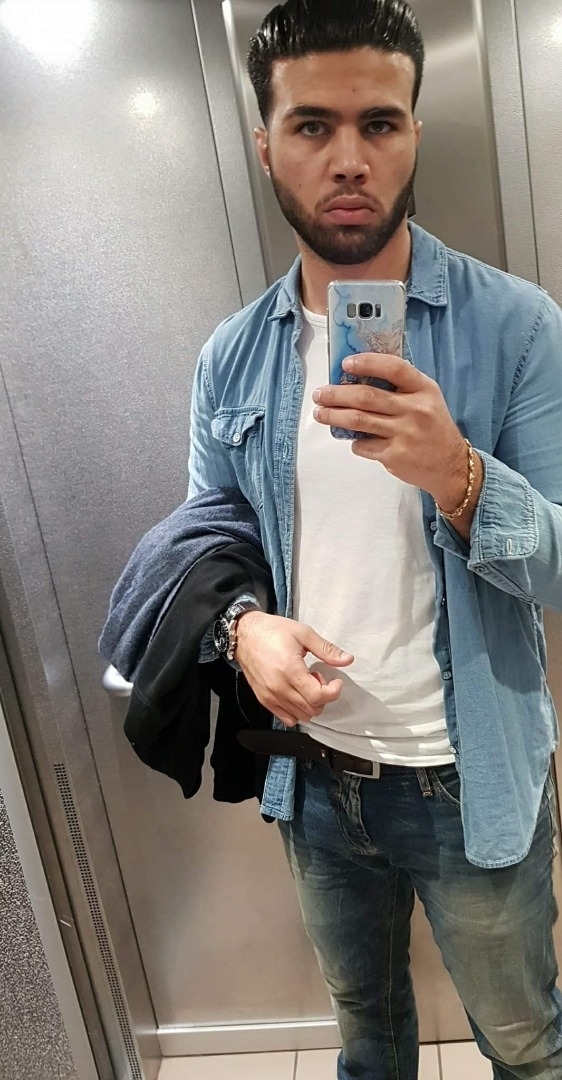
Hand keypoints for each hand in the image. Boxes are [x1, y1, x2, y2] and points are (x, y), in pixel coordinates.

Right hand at [235, 611, 353, 726]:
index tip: (336, 682)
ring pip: (301, 716)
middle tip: (318, 677)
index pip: (318, 697)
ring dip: (310, 703)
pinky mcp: (264, 700)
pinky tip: (296, 693)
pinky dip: (297, 711)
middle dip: (323, 696)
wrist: (244, 634)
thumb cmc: (272, 631)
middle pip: (312, 709)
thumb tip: (347, 659)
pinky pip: (286, 718)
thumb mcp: (303, 633)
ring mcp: (270, 696)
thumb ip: (326, 649)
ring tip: (305, 683)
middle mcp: (279, 687)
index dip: (333, 691)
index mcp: (290, 670)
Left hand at [312, 353, 469, 506]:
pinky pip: (363, 445)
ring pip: (358, 421)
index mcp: (424, 389)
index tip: (345, 364)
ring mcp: (404, 434)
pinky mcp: (395, 456)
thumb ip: (401, 387)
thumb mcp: (427, 399)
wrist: (450, 465)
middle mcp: (415, 410)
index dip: (367, 363)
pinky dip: (353, 441)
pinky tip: (352, 438)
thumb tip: (357, 378)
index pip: (394, 368)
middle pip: (366, 397)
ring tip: (320, 413)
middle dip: (336, 394)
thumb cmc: (432, 427)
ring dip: (334, 416)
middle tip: (320, 394)